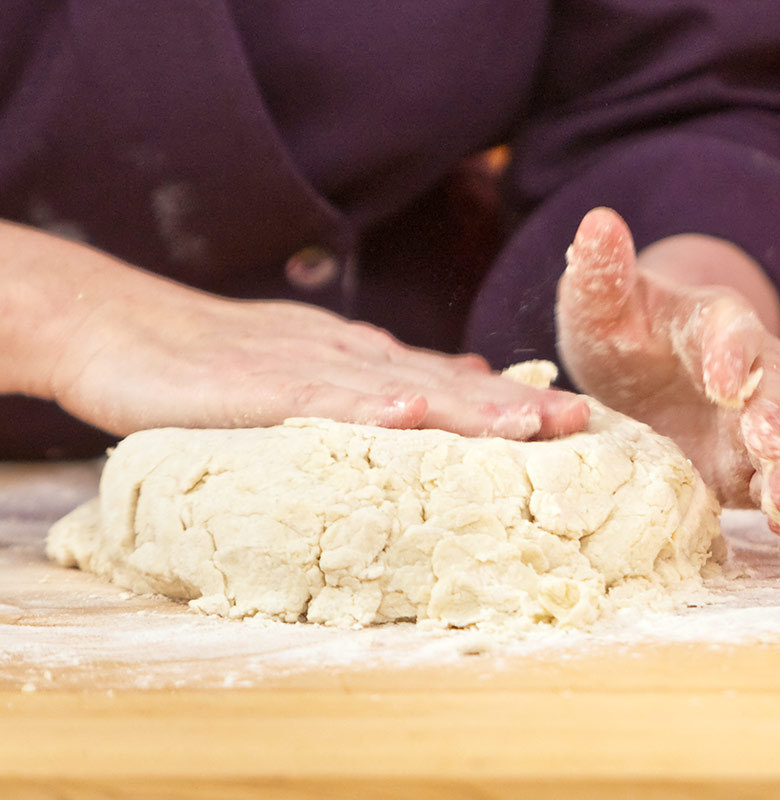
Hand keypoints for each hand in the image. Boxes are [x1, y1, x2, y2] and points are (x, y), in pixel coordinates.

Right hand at [17, 232, 586, 440]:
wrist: (112, 325)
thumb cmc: (204, 358)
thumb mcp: (297, 366)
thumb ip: (364, 379)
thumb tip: (441, 389)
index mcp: (349, 359)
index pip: (442, 381)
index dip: (506, 400)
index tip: (569, 419)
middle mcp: (337, 357)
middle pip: (437, 382)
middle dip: (511, 404)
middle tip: (580, 422)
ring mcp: (296, 366)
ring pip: (394, 388)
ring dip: (464, 404)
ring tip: (529, 422)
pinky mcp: (249, 385)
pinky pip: (317, 398)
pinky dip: (369, 404)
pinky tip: (414, 411)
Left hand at [556, 207, 779, 535]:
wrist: (625, 373)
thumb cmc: (614, 327)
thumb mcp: (596, 301)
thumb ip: (600, 273)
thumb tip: (596, 222)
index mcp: (707, 324)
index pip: (727, 331)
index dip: (730, 351)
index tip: (725, 377)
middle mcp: (741, 371)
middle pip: (771, 393)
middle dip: (775, 420)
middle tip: (771, 449)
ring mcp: (744, 421)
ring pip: (779, 445)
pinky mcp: (735, 464)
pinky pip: (761, 484)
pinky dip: (776, 504)